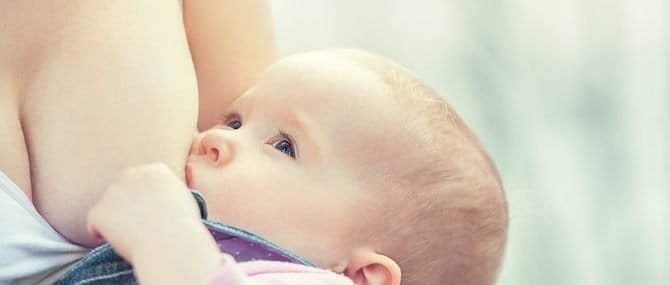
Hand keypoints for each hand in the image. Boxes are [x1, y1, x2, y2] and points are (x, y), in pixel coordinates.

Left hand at [87, 163, 202, 263]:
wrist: (172, 244)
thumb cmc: (183, 228)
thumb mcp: (185, 199)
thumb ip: (169, 190)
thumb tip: (169, 186)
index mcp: (156, 169)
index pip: (142, 182)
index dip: (145, 200)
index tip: (152, 214)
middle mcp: (132, 174)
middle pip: (122, 190)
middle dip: (127, 206)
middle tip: (141, 226)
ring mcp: (113, 191)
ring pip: (108, 208)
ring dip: (116, 221)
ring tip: (135, 236)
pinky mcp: (99, 210)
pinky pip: (94, 225)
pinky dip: (102, 235)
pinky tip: (121, 241)